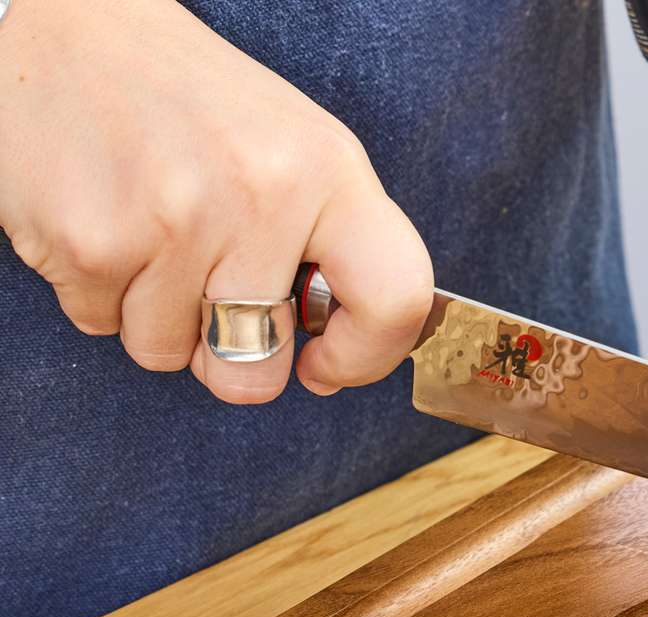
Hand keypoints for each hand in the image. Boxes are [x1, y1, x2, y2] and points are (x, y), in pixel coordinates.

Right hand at [0, 0, 432, 402]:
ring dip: (156, 317)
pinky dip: (100, 292)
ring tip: (150, 233)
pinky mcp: (90, 240)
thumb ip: (330, 245)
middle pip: (259, 370)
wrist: (70, 27)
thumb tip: (336, 353)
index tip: (325, 364)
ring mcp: (174, 220)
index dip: (366, 357)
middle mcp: (261, 193)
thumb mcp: (296, 150)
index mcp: (329, 170)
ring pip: (169, 355)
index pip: (395, 298)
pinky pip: (102, 325)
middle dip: (233, 357)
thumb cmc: (193, 104)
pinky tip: (107, 222)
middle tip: (212, 293)